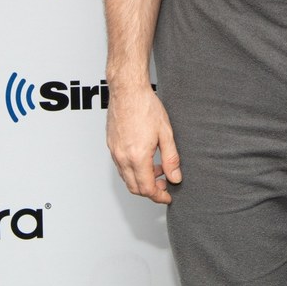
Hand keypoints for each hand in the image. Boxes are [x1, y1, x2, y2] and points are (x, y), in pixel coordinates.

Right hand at [106, 85, 180, 203]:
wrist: (127, 89)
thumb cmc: (146, 106)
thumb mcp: (165, 133)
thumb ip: (171, 158)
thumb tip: (175, 177)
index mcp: (137, 157)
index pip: (147, 189)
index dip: (159, 196)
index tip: (168, 195)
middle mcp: (122, 158)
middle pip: (135, 188)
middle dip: (151, 191)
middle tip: (165, 184)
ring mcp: (114, 152)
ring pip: (126, 178)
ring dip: (142, 179)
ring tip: (158, 168)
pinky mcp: (111, 145)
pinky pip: (121, 166)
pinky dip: (133, 169)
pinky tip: (145, 158)